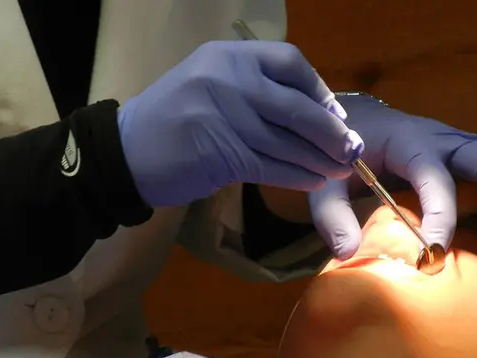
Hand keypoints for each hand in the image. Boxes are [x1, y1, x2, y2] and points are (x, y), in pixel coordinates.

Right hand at [117, 41, 363, 207]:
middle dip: (330, 132)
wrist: (124, 152)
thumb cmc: (172, 119)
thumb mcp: (209, 83)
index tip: (335, 114)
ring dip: (319, 160)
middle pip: (296, 107)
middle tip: (352, 150)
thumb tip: (314, 111)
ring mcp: (224, 117)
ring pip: (287, 142)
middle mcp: (228, 79)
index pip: (289, 62)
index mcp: (228, 55)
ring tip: (340, 171)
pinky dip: (297, 176)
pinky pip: (271, 167)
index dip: (319, 90)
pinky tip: (314, 182)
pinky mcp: (221, 155)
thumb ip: (254, 89)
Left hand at [309, 94, 476, 258]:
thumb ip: (331, 215)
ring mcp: (446, 143)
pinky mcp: (452, 155)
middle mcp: (432, 136)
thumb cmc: (333, 153)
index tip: (437, 248)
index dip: (438, 210)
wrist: (341, 123)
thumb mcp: (323, 181)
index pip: (429, 174)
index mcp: (402, 139)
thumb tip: (348, 254)